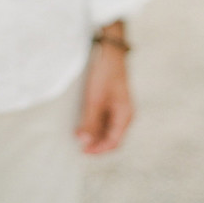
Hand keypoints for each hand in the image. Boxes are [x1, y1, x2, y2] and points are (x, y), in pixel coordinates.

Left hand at [76, 32, 133, 153]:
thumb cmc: (105, 74)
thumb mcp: (94, 100)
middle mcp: (125, 114)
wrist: (109, 52)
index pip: (114, 142)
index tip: (82, 151)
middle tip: (78, 143)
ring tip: (79, 132)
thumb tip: (84, 142)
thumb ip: (90, 122)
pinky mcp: (114, 102)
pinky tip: (83, 122)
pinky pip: (105, 119)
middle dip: (96, 143)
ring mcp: (120, 108)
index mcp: (125, 115)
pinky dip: (95, 123)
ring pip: (108, 129)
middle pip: (111, 137)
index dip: (98, 150)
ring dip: (94, 133)